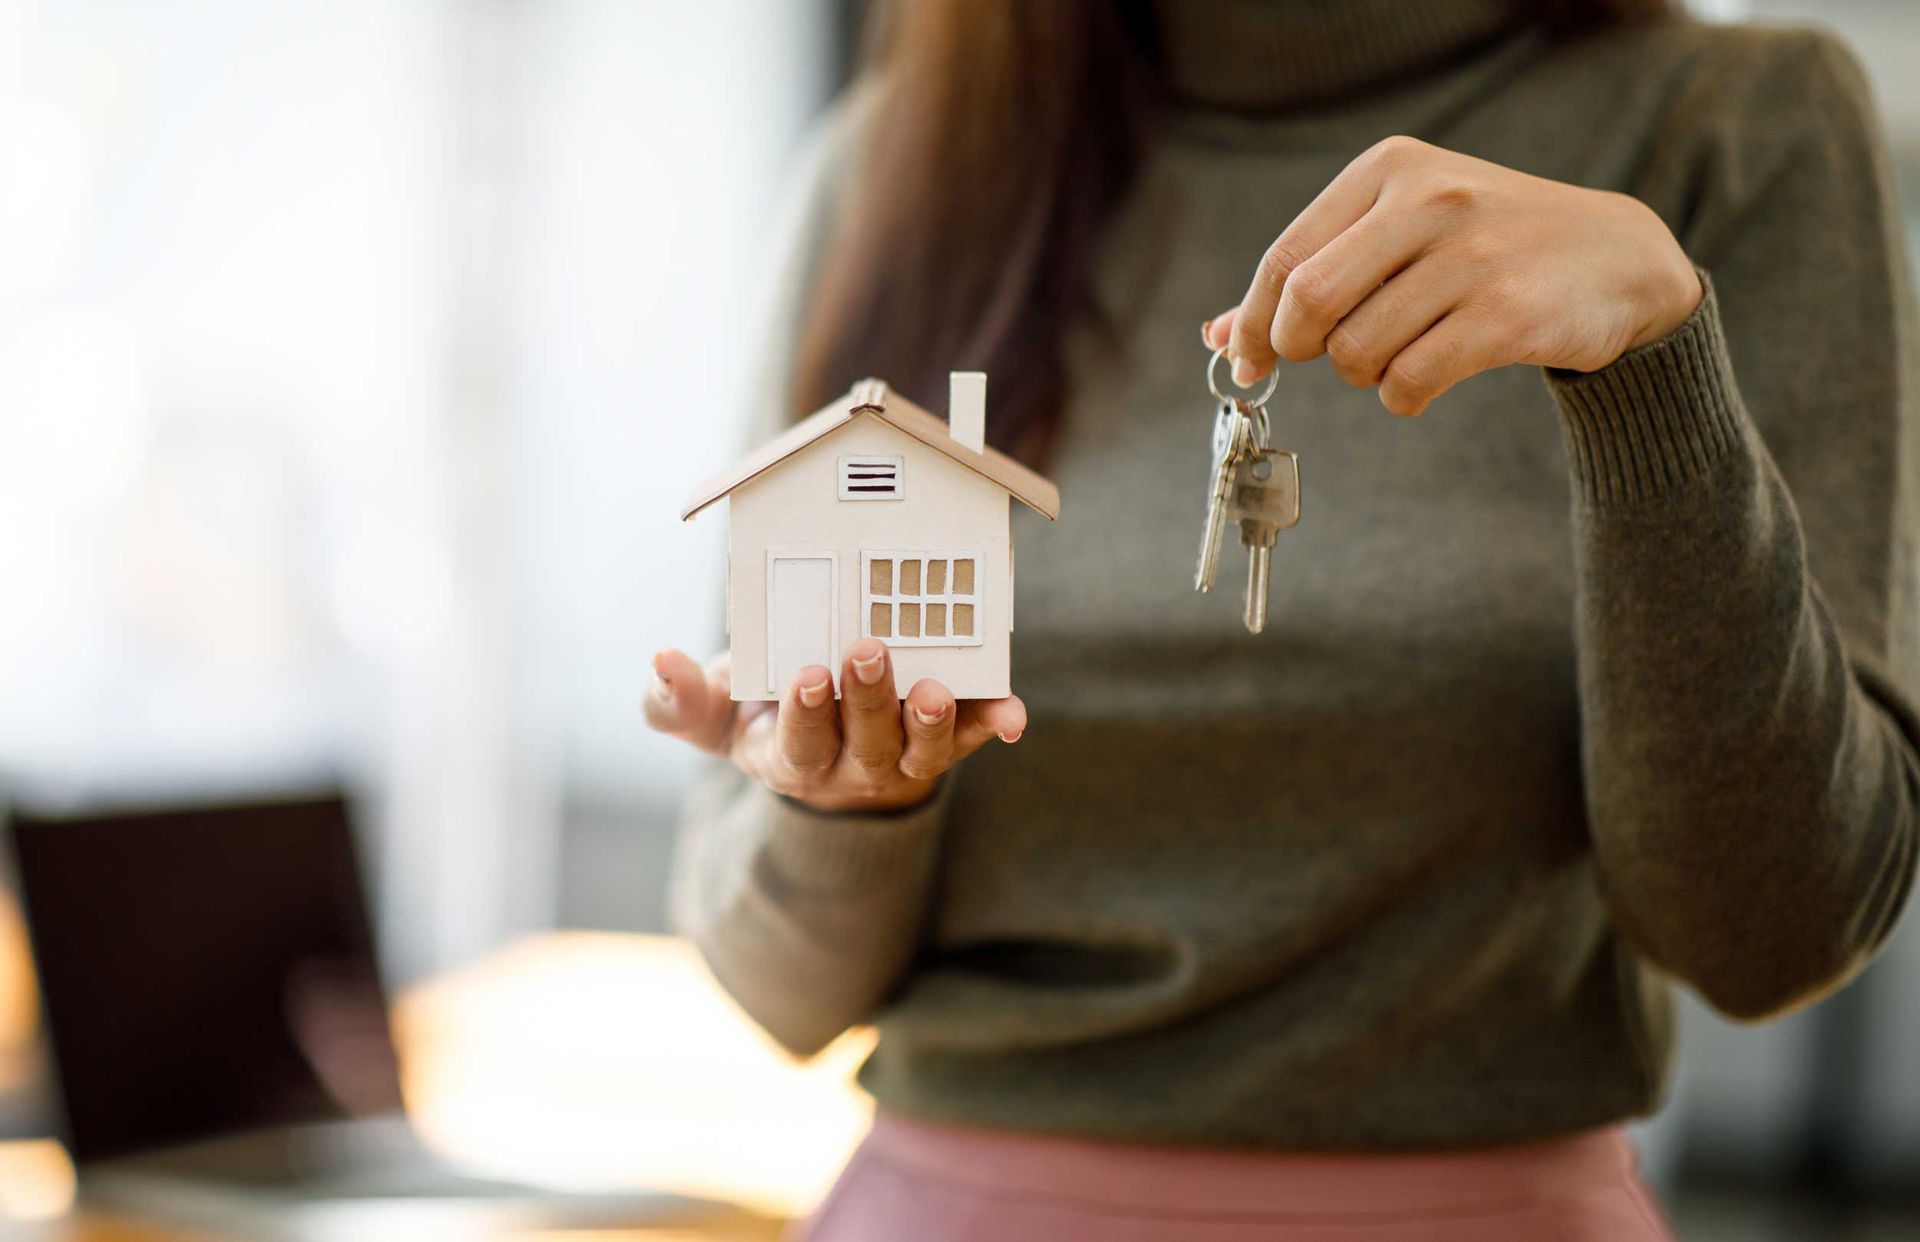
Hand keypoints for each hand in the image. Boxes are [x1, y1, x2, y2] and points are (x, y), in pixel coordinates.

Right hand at [644, 639, 1027, 812]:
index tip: (806, 675)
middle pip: (866, 745)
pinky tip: (1013, 713)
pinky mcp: (945, 739)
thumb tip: (659, 662)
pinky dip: (994, 724)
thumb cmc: (759, 714)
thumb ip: (676, 700)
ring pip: (921, 751)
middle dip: (866, 699)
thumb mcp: (710, 715)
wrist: (822, 742)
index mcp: (792, 758)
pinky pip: (973, 735)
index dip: (805, 716)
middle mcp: (852, 767)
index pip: (799, 745)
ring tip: (929, 687)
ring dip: (929, 721)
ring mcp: (903, 757)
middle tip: (864, 649)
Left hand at [1203, 135, 1702, 415]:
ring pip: (1357, 352)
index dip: (1251, 322)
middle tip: (1331, 355)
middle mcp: (1430, 202)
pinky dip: (1402, 397)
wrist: (1617, 259)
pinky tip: (1428, 379)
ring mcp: (1471, 257)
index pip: (1286, 258)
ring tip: (1401, 356)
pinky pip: (1408, 383)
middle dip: (1301, 348)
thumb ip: (1311, 275)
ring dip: (1364, 375)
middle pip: (1308, 304)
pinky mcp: (1506, 315)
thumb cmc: (1487, 248)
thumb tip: (1217, 339)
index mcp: (1391, 171)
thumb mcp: (1400, 232)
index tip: (1244, 360)